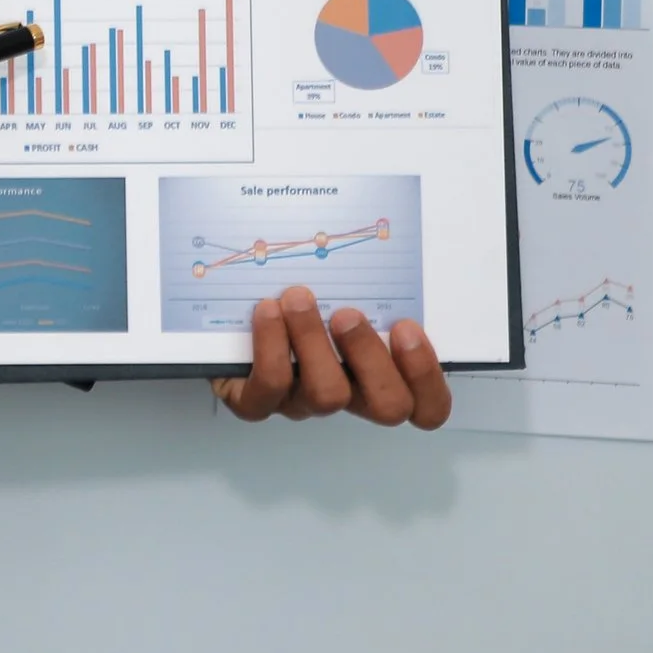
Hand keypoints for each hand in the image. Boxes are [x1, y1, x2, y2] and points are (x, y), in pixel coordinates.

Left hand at [211, 286, 450, 428]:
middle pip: (388, 406)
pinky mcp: (255, 401)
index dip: (427, 377)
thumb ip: (365, 283)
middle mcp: (345, 392)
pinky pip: (269, 387)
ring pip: (327, 394)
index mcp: (376, 373)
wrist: (225, 318)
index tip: (407, 327)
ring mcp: (301, 401)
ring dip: (314, 341)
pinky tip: (266, 311)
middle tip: (347, 314)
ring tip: (298, 299)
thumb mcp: (338, 287)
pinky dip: (270, 346)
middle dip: (374, 357)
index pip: (425, 405)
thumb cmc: (294, 298)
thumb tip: (386, 246)